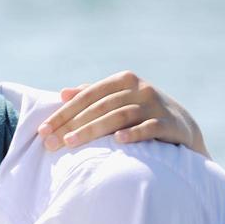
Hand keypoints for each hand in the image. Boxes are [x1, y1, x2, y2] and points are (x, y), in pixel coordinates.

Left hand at [39, 71, 208, 157]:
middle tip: (50, 143)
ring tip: (71, 143)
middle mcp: (139, 89)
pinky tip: (118, 140)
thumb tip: (63, 92)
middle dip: (72, 125)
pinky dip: (134, 133)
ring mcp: (155, 105)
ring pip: (119, 115)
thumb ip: (93, 95)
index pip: (87, 96)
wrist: (182, 127)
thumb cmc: (141, 113)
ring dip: (93, 129)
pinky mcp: (169, 124)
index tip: (42, 130)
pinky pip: (149, 127)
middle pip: (99, 107)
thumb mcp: (119, 100)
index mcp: (123, 80)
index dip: (63, 113)